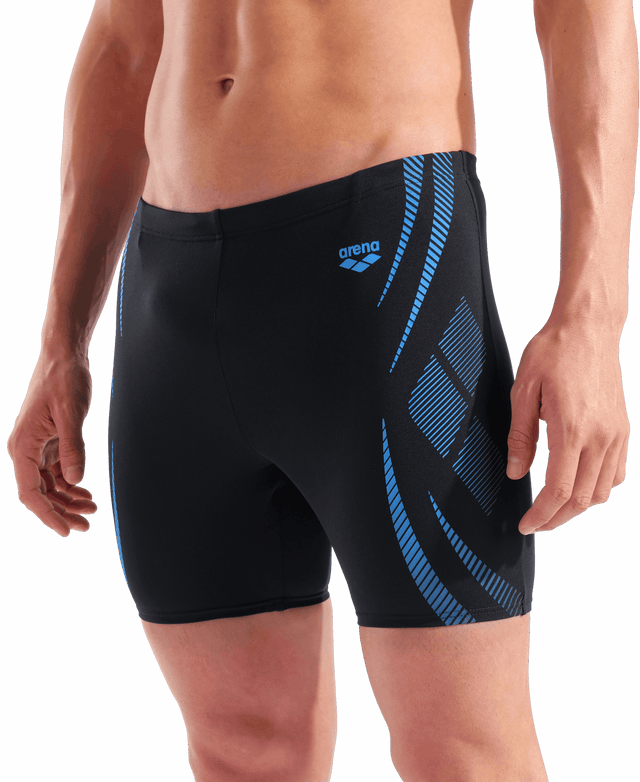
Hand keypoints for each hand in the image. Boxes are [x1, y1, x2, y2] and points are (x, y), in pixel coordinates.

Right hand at [7, 353, 98, 537]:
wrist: (65, 357)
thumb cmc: (63, 380)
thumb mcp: (71, 414)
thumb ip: (73, 448)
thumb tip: (76, 479)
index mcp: (23, 446)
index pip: (32, 492)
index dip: (48, 514)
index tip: (67, 531)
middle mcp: (26, 450)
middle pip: (41, 493)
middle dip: (62, 511)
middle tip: (87, 525)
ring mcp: (38, 448)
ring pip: (50, 485)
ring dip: (69, 500)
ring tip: (92, 510)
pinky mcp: (50, 442)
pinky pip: (58, 472)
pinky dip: (71, 484)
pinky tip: (87, 493)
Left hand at [505, 318, 629, 534]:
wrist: (588, 327)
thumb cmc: (555, 351)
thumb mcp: (523, 391)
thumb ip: (521, 436)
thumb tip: (516, 471)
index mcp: (571, 429)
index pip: (558, 490)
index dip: (541, 515)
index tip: (527, 524)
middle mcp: (599, 436)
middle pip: (581, 498)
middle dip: (557, 518)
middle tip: (537, 523)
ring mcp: (615, 434)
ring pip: (601, 490)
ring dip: (577, 507)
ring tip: (554, 509)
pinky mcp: (622, 429)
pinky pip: (615, 472)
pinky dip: (597, 488)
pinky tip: (578, 487)